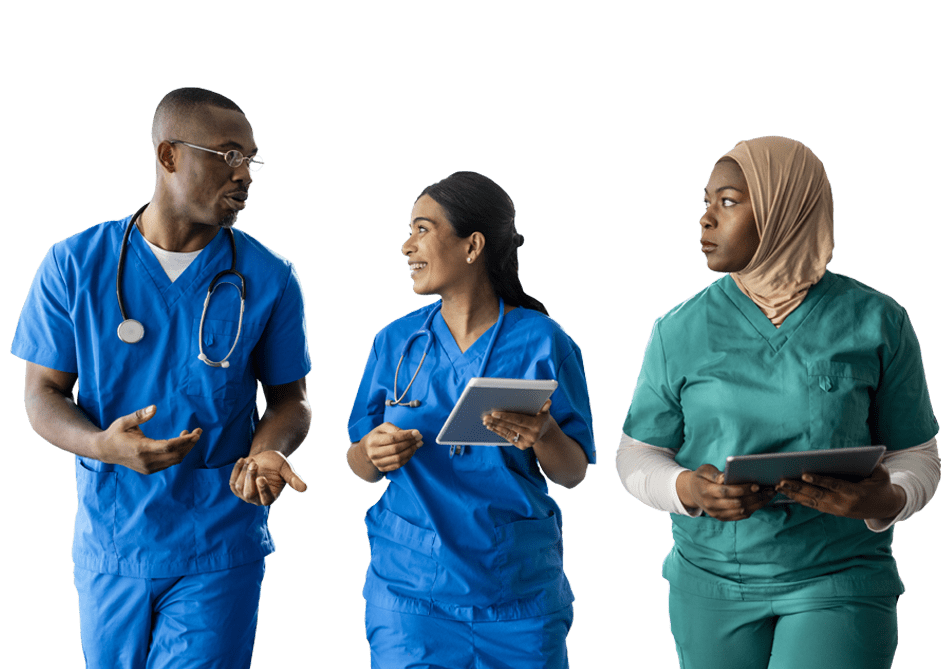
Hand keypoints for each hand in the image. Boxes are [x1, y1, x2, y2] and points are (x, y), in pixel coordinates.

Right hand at [98, 405, 200, 474]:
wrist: (105, 451)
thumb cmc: (115, 433)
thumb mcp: (124, 422)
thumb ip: (139, 415)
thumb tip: (155, 407)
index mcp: (140, 448)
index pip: (168, 447)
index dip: (184, 441)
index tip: (195, 433)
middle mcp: (146, 461)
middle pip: (176, 455)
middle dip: (190, 444)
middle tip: (198, 431)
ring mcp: (148, 467)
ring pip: (174, 460)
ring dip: (186, 448)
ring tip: (190, 434)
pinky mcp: (149, 470)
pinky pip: (169, 463)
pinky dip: (178, 453)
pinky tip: (180, 442)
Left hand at [230, 450, 307, 505]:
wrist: (265, 458)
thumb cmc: (277, 464)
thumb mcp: (286, 469)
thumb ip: (294, 479)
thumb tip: (304, 488)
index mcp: (270, 497)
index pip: (265, 499)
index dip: (262, 489)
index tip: (261, 478)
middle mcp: (256, 499)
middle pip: (248, 493)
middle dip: (250, 477)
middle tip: (254, 463)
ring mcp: (244, 495)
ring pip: (239, 486)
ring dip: (244, 470)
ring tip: (253, 461)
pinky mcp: (236, 488)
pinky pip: (232, 481)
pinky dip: (236, 469)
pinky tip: (243, 460)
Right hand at [360, 422, 422, 472]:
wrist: (367, 449)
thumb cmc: (378, 435)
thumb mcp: (383, 428)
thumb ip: (395, 429)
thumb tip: (410, 434)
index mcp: (373, 440)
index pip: (392, 438)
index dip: (406, 435)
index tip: (417, 432)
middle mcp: (373, 453)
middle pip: (396, 449)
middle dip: (410, 443)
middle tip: (420, 438)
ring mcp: (377, 462)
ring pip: (398, 458)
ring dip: (411, 451)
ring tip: (418, 444)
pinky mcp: (382, 468)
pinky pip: (398, 465)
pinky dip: (407, 458)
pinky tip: (412, 451)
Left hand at [481, 399, 553, 450]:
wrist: (544, 432)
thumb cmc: (541, 417)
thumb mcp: (545, 412)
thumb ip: (544, 407)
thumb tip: (548, 402)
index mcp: (537, 425)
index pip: (519, 419)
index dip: (506, 416)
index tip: (494, 413)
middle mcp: (532, 435)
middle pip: (511, 426)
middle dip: (497, 421)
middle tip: (485, 416)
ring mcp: (526, 442)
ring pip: (507, 432)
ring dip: (495, 426)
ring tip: (486, 421)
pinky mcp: (521, 446)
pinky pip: (508, 437)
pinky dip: (498, 431)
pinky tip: (491, 426)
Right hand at [678, 464, 774, 521]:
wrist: (693, 492)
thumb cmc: (702, 478)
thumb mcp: (704, 470)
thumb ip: (715, 474)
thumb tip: (726, 478)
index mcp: (705, 491)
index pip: (726, 492)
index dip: (742, 489)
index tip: (756, 484)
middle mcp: (711, 505)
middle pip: (736, 503)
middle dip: (754, 497)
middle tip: (769, 489)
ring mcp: (717, 514)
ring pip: (741, 511)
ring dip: (757, 504)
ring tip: (769, 495)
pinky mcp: (722, 518)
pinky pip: (740, 516)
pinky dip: (753, 509)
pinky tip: (761, 501)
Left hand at [777, 464, 905, 519]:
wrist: (886, 507)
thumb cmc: (882, 484)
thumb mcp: (881, 473)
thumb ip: (871, 464)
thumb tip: (859, 452)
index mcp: (856, 493)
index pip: (834, 485)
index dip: (819, 480)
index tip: (804, 474)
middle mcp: (844, 503)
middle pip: (817, 494)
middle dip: (798, 487)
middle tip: (781, 480)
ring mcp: (837, 509)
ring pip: (812, 501)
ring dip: (794, 494)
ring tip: (778, 486)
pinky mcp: (833, 511)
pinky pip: (814, 505)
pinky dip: (799, 499)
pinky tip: (786, 493)